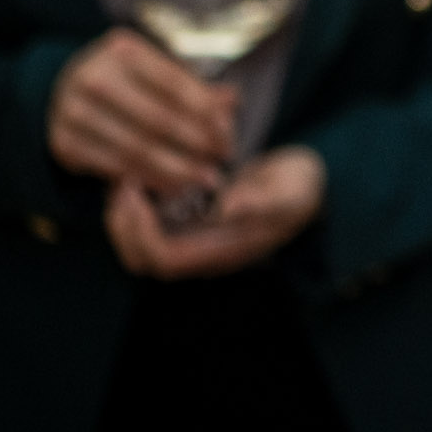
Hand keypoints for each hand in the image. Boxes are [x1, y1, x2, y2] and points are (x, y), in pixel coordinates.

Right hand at [48, 29, 235, 196]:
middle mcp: (93, 77)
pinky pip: (116, 167)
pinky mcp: (64, 143)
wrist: (65, 92)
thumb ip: (193, 86)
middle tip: (222, 161)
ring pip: (138, 149)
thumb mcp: (155, 70)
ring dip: (177, 169)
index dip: (206, 113)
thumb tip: (233, 100)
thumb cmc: (126, 80)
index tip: (228, 135)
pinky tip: (173, 186)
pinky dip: (149, 179)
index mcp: (123, 50)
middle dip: (197, 144)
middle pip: (159, 119)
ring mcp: (73, 111)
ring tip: (204, 178)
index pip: (175, 85)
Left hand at [105, 146, 325, 278]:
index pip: (165, 259)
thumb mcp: (290, 191)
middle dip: (122, 225)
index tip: (137, 193)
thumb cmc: (299, 189)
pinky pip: (148, 223)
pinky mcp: (189, 219)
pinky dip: (136, 202)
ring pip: (139, 243)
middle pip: (142, 258)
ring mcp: (194, 237)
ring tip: (127, 177)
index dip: (142, 232)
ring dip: (125, 213)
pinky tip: (140, 172)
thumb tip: (229, 207)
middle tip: (123, 184)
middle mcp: (203, 251)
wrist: (309, 183)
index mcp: (224, 251)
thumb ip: (263, 201)